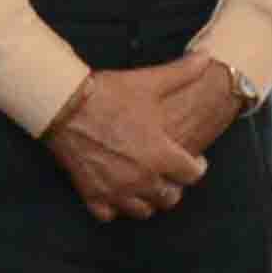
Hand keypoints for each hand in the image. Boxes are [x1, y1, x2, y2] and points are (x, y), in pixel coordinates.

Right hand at [42, 63, 212, 222]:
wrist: (64, 105)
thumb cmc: (109, 94)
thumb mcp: (150, 82)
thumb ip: (182, 73)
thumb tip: (207, 57)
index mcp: (161, 155)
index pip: (193, 175)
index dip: (196, 166)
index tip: (192, 158)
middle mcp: (142, 179)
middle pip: (170, 198)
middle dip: (173, 185)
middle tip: (168, 172)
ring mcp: (116, 191)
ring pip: (143, 211)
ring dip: (148, 199)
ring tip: (145, 184)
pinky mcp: (92, 194)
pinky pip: (109, 214)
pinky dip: (114, 207)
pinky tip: (115, 192)